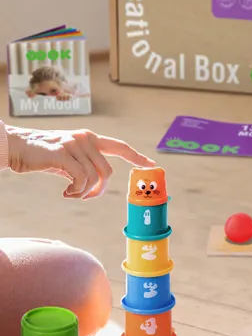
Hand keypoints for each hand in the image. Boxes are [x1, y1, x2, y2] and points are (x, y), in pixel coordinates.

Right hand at [6, 126, 155, 199]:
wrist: (15, 147)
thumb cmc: (42, 156)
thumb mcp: (69, 158)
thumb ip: (85, 163)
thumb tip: (97, 181)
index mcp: (90, 138)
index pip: (119, 146)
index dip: (136, 156)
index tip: (151, 164)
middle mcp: (86, 138)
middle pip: (107, 171)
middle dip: (99, 190)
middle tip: (85, 197)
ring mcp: (75, 144)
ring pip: (95, 177)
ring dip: (85, 192)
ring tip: (72, 194)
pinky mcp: (63, 153)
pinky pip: (81, 178)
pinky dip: (77, 191)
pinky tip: (66, 192)